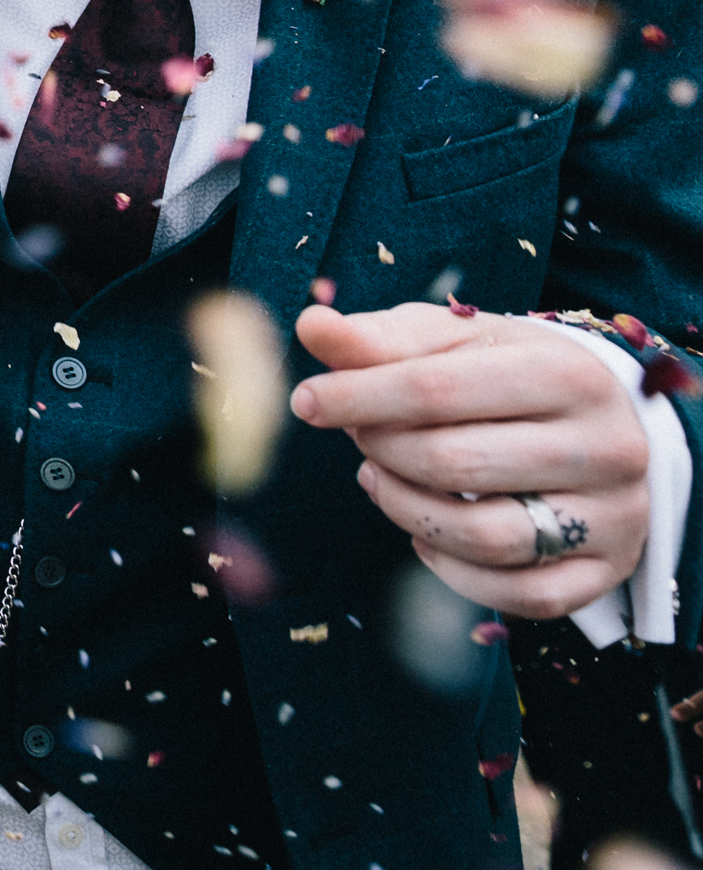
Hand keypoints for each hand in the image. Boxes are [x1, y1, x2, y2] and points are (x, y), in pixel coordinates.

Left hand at [295, 304, 648, 617]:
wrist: (600, 421)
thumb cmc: (508, 373)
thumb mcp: (453, 341)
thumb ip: (381, 338)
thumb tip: (311, 326)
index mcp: (566, 373)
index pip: (435, 389)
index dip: (357, 397)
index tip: (306, 401)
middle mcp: (606, 447)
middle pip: (454, 464)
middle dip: (383, 451)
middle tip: (360, 438)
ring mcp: (616, 515)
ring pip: (487, 538)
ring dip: (408, 512)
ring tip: (379, 479)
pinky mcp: (609, 569)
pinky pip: (523, 595)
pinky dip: (456, 572)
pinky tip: (425, 534)